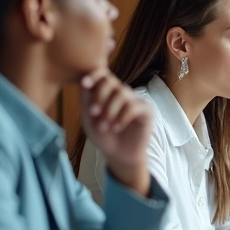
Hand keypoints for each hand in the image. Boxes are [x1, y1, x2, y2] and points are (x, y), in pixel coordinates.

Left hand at [80, 68, 152, 195]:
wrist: (119, 155)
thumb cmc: (103, 136)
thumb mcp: (90, 118)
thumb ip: (87, 100)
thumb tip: (82, 80)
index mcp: (108, 92)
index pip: (103, 74)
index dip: (94, 75)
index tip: (84, 84)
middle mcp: (122, 92)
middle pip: (111, 82)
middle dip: (99, 97)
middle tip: (93, 113)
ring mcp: (136, 100)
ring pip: (122, 94)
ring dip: (109, 111)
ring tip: (104, 127)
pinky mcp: (147, 110)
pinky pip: (133, 107)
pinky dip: (122, 117)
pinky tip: (116, 128)